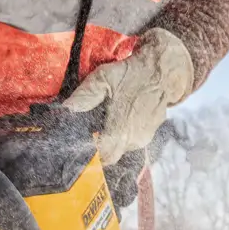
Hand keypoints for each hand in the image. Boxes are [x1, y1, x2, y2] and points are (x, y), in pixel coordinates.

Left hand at [63, 28, 192, 162]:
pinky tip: (118, 118)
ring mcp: (143, 139)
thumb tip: (64, 110)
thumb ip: (83, 98)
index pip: (101, 158)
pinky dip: (122, 134)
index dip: (89, 155)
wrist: (164, 71)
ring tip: (104, 122)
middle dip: (98, 147)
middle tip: (88, 132)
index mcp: (120, 131)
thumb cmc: (132, 74)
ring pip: (120, 149)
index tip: (79, 145)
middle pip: (109, 155)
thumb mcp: (103, 79)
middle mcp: (133, 140)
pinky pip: (130, 141)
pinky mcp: (149, 134)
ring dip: (111, 140)